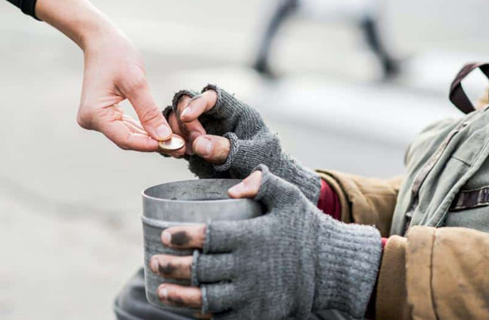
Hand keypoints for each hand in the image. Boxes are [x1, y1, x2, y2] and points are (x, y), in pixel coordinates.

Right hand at [36, 0, 173, 150]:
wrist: (100, 40)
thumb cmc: (116, 55)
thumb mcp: (136, 83)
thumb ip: (149, 112)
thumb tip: (163, 137)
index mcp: (94, 114)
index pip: (126, 139)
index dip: (151, 145)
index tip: (174, 146)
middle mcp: (91, 120)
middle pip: (127, 140)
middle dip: (154, 143)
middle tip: (181, 147)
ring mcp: (96, 118)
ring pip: (128, 135)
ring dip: (151, 138)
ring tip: (176, 141)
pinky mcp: (103, 114)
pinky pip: (126, 126)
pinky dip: (144, 129)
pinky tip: (163, 132)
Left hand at [149, 166, 382, 319]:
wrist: (334, 268)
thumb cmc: (307, 228)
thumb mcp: (290, 197)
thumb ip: (262, 183)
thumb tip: (233, 185)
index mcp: (252, 237)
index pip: (208, 236)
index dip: (184, 237)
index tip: (167, 236)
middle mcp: (248, 267)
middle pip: (200, 269)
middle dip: (172, 267)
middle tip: (155, 262)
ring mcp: (253, 294)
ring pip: (206, 298)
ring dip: (180, 296)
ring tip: (162, 291)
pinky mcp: (259, 314)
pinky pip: (224, 318)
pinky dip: (205, 315)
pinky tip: (192, 310)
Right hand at [164, 85, 320, 202]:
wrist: (264, 184)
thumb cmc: (265, 162)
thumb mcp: (251, 155)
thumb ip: (228, 149)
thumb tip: (199, 144)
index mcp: (234, 111)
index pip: (213, 96)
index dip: (197, 102)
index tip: (187, 117)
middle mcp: (215, 117)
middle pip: (187, 103)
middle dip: (184, 121)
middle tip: (191, 145)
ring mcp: (202, 130)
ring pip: (176, 119)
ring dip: (173, 132)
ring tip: (182, 151)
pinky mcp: (193, 146)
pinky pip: (173, 138)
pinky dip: (169, 144)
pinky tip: (174, 154)